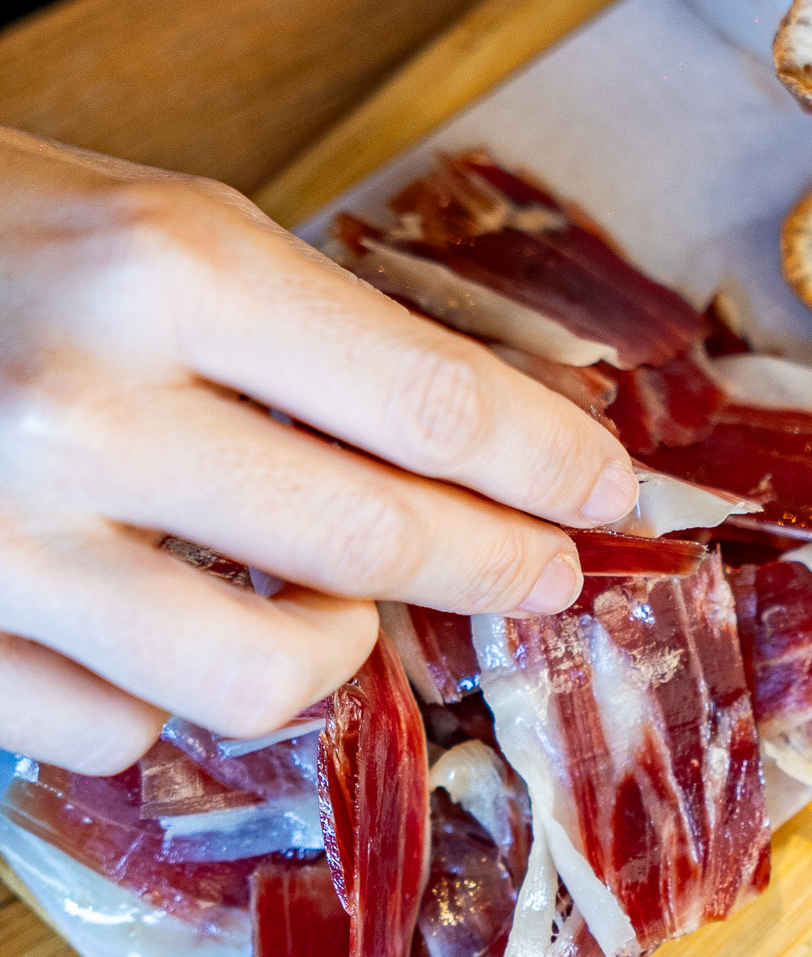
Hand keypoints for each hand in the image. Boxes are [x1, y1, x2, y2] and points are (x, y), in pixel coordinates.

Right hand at [0, 129, 637, 772]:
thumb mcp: (164, 226)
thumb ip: (313, 333)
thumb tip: (490, 432)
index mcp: (165, 269)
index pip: (429, 401)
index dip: (545, 460)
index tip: (606, 491)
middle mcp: (88, 408)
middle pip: (373, 542)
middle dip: (495, 564)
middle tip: (543, 573)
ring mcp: (3, 539)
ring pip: (257, 678)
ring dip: (333, 652)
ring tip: (339, 613)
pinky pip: (113, 730)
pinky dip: (161, 698)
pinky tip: (157, 633)